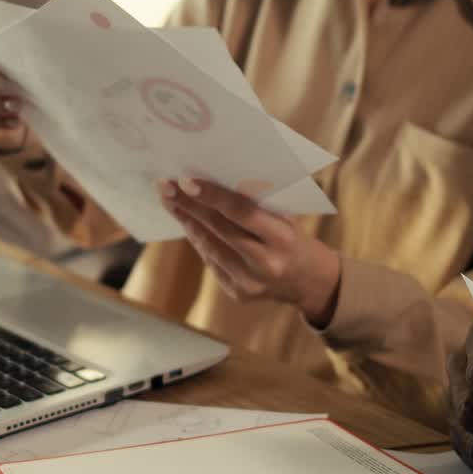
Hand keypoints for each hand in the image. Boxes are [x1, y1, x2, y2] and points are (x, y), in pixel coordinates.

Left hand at [159, 178, 339, 324]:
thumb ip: (255, 202)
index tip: (185, 180)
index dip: (211, 196)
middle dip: (189, 205)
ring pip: (209, 246)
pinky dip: (197, 239)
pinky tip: (185, 221)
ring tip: (169, 200)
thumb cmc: (291, 236)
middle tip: (165, 185)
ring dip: (187, 221)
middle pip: (219, 230)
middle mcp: (266, 264)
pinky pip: (211, 261)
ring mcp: (250, 283)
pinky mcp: (238, 294)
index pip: (241, 213)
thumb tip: (211, 179)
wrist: (307, 280)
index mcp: (282, 239)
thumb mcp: (284, 217)